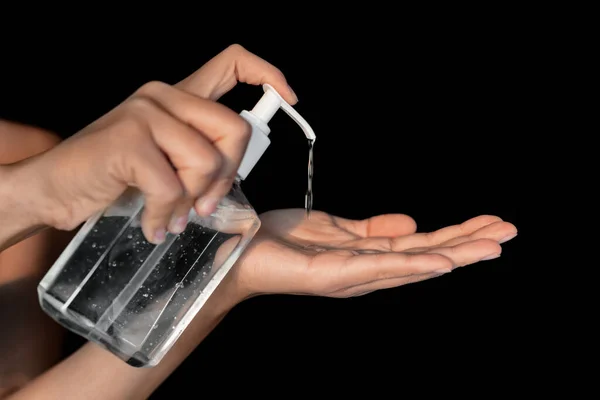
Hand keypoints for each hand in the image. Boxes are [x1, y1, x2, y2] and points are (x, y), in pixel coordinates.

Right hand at [19, 44, 296, 242]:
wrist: (54, 189)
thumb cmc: (113, 177)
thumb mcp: (166, 161)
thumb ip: (200, 158)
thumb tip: (235, 174)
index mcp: (177, 97)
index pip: (232, 63)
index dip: (268, 75)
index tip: (289, 98)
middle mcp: (163, 96)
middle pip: (234, 128)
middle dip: (227, 176)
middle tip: (206, 204)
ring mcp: (144, 113)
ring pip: (207, 161)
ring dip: (192, 200)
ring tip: (171, 214)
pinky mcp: (128, 140)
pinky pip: (173, 187)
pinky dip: (166, 215)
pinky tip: (153, 223)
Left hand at [225, 209, 516, 299]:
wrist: (239, 251)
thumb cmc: (284, 241)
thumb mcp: (337, 228)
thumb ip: (373, 229)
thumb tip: (412, 223)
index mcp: (368, 256)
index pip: (421, 246)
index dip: (456, 235)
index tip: (489, 223)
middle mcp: (366, 270)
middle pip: (425, 256)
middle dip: (467, 244)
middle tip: (507, 232)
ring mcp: (351, 275)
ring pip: (412, 265)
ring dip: (453, 256)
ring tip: (491, 246)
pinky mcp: (331, 274)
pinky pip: (377, 268)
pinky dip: (412, 266)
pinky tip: (440, 263)